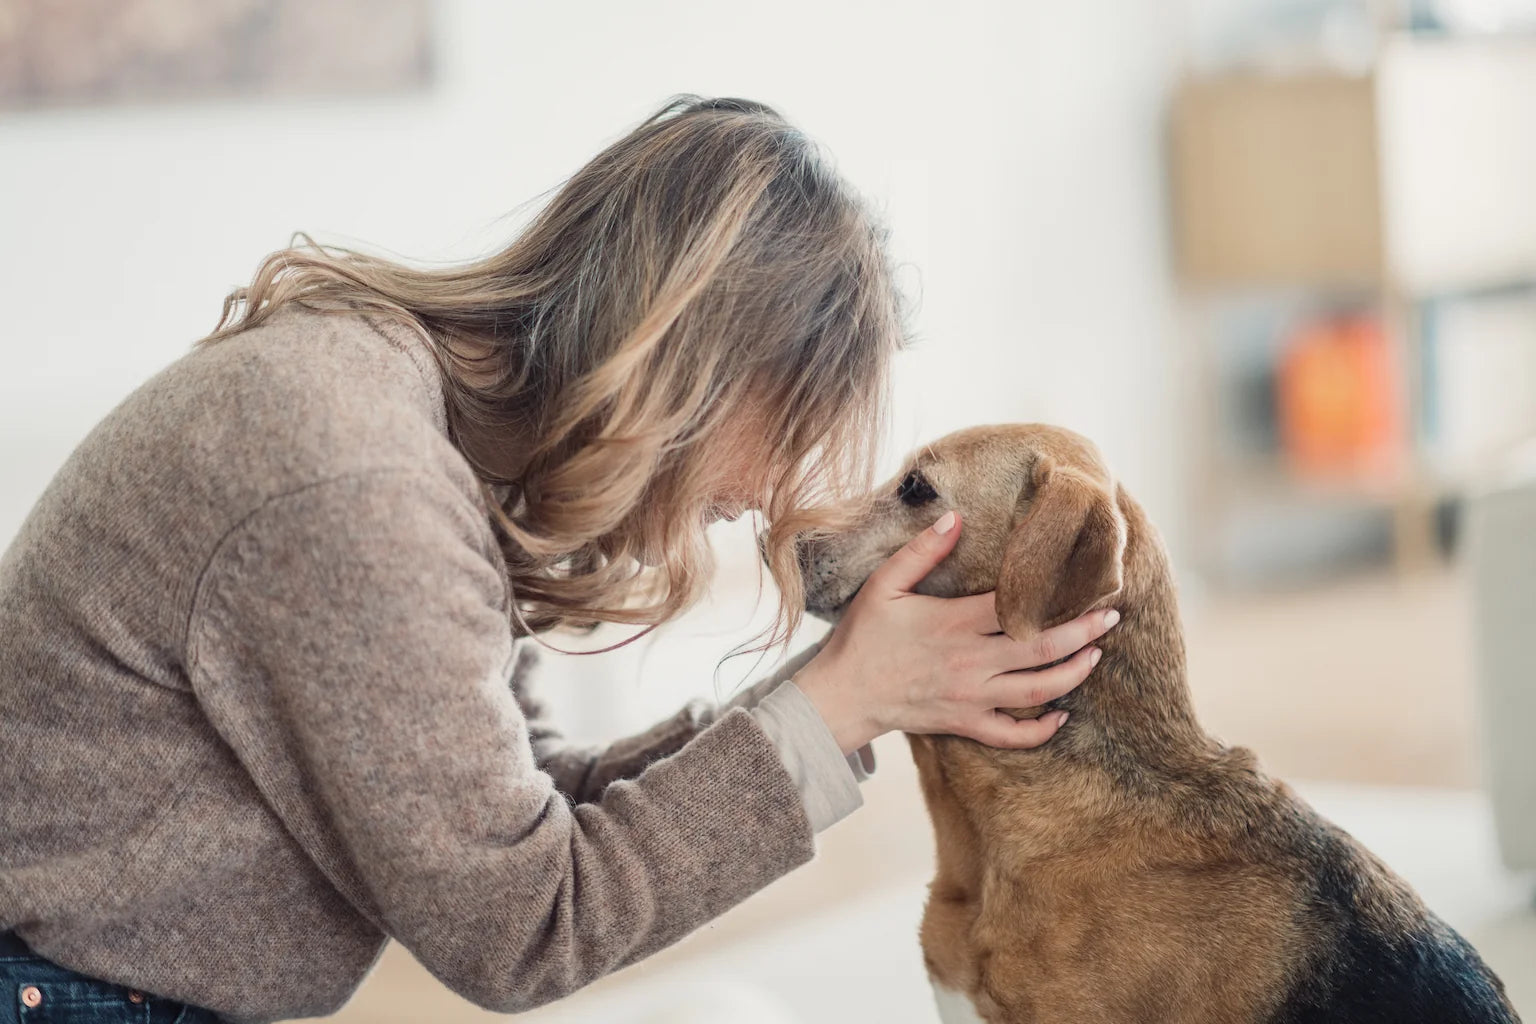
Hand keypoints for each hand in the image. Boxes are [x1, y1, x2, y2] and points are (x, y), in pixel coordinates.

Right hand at [792, 510, 1118, 752]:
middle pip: (1041, 648)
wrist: (842, 695)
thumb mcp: (884, 585)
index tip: (1086, 584)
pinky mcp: (965, 723)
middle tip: (1111, 618)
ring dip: (1073, 673)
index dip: (1057, 596)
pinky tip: (1063, 716)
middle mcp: (971, 661)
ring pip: (1037, 690)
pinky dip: (1041, 730)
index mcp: (954, 623)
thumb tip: (954, 517)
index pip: (1018, 607)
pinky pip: (1012, 735)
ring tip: (1096, 655)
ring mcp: (971, 697)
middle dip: (1083, 632)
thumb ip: (921, 552)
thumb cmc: (863, 637)